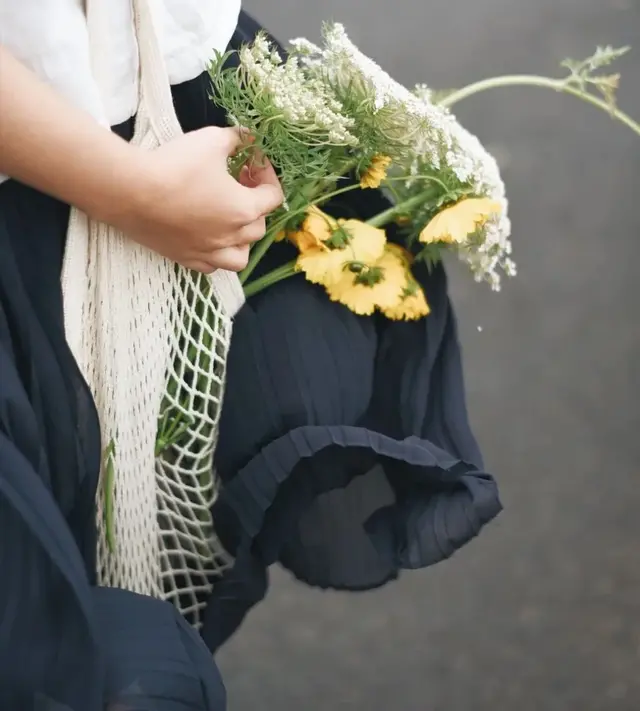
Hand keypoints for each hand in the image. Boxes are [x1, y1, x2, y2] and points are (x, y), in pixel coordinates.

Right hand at [117, 127, 282, 271]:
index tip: (253, 162)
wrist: (131, 191)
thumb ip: (235, 139)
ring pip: (240, 256)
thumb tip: (246, 138)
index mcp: (244, 209)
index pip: (273, 197)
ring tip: (231, 222)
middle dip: (255, 203)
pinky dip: (216, 255)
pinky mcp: (186, 258)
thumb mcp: (211, 140)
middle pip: (258, 226)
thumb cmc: (174, 165)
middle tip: (240, 184)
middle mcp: (231, 237)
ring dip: (242, 240)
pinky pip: (212, 266)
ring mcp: (209, 252)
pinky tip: (208, 238)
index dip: (268, 175)